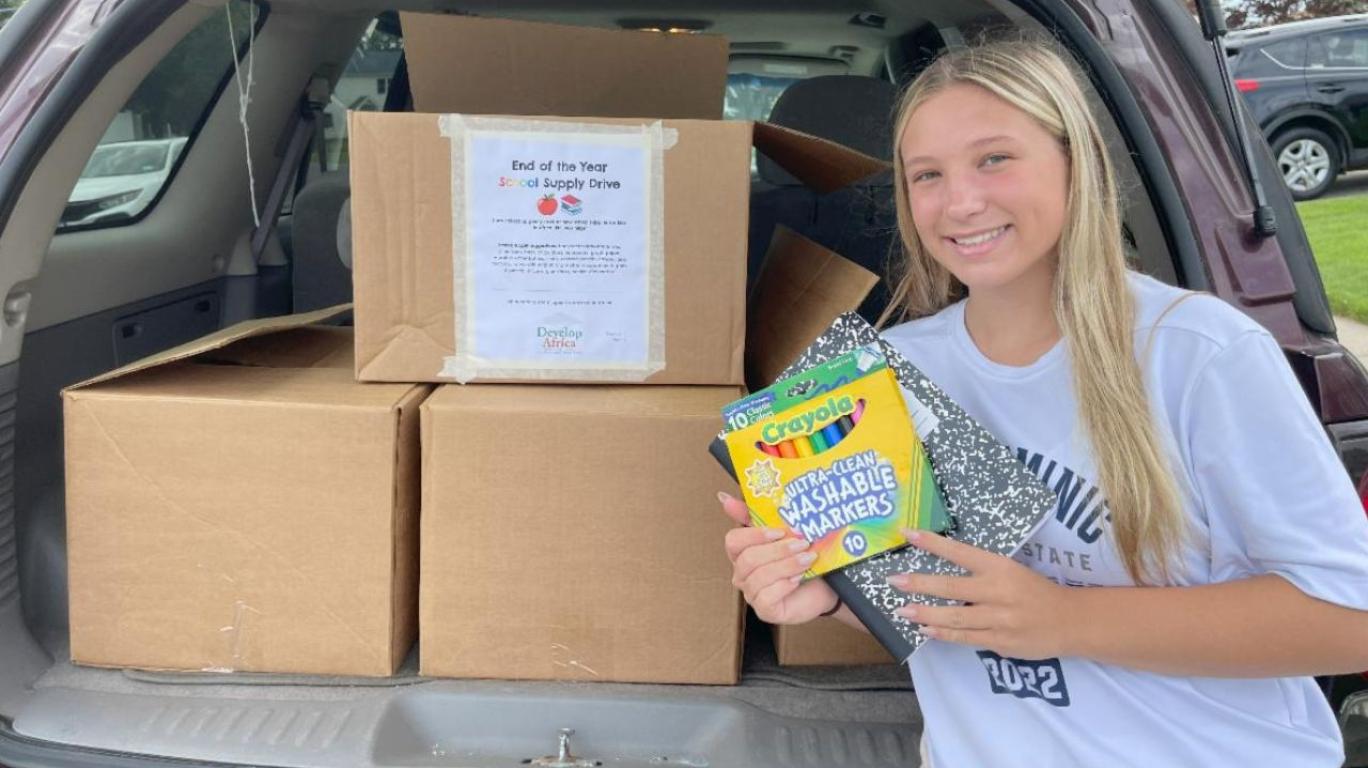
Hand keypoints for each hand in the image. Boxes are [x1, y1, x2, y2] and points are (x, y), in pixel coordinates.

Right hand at [718, 492, 838, 624]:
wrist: (825, 586)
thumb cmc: (801, 558)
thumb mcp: (782, 533)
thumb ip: (753, 515)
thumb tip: (722, 498)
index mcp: (742, 553)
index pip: (733, 541)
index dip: (754, 535)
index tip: (779, 531)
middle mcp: (743, 575)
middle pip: (748, 559)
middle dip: (778, 550)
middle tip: (802, 543)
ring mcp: (752, 594)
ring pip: (760, 577)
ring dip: (787, 565)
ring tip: (807, 559)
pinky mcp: (765, 611)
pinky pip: (767, 597)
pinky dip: (784, 585)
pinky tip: (798, 579)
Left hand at [888, 529, 1073, 659]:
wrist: (1070, 621)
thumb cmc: (1036, 591)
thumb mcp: (1012, 570)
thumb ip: (981, 570)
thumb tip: (942, 566)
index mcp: (1001, 567)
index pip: (961, 552)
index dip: (933, 543)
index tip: (908, 534)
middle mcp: (998, 592)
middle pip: (951, 587)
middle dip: (920, 583)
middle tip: (894, 581)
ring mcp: (998, 619)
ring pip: (954, 617)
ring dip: (925, 613)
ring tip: (901, 610)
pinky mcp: (1000, 641)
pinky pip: (965, 638)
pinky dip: (942, 634)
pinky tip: (925, 629)